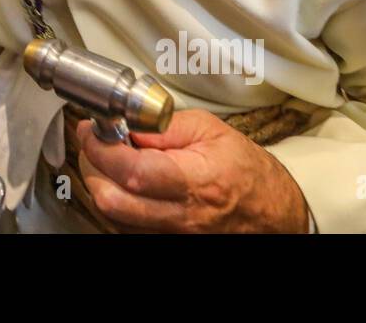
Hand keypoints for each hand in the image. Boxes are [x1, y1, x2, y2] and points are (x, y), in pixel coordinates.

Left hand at [76, 109, 309, 232]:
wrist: (273, 210)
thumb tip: (125, 123)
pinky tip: (124, 183)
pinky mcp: (166, 241)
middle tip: (96, 144)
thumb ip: (164, 126)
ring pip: (113, 216)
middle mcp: (181, 216)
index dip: (102, 149)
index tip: (92, 130)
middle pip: (111, 201)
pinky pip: (126, 226)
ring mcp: (171, 234)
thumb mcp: (210, 130)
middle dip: (92, 168)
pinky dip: (116, 201)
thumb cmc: (246, 170)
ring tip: (112, 161)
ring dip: (101, 184)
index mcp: (195, 181)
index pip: (133, 171)